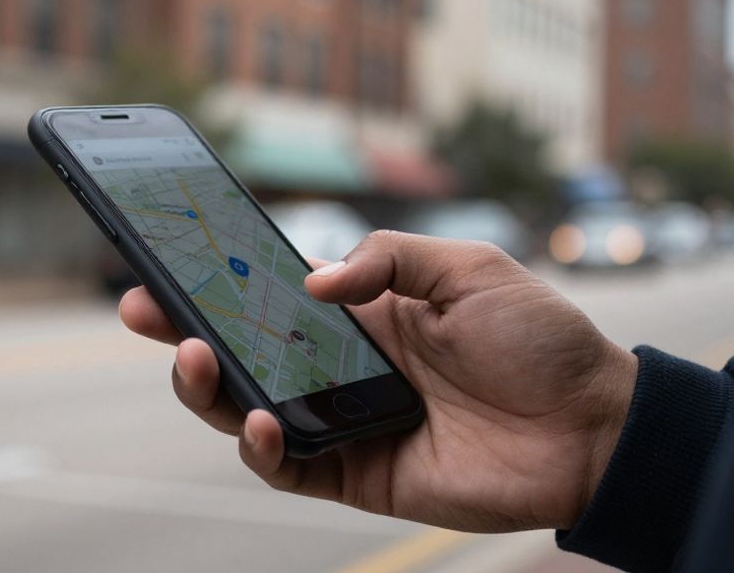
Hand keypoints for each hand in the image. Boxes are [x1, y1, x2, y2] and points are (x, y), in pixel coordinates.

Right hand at [120, 231, 637, 531]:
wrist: (595, 427)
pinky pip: (289, 469)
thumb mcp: (468, 268)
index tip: (166, 257)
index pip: (268, 296)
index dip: (215, 281)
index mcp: (361, 314)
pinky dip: (261, 450)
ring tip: (191, 358)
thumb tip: (313, 285)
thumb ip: (388, 259)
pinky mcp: (358, 475)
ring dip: (208, 388)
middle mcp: (340, 367)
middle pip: (241, 353)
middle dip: (181, 329)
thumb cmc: (540, 339)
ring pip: (248, 412)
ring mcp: (344, 423)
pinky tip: (258, 421)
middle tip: (139, 306)